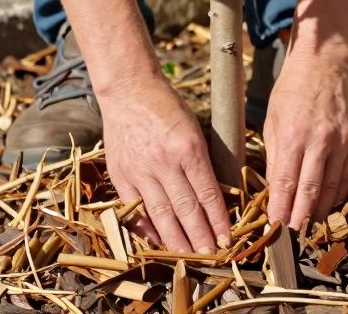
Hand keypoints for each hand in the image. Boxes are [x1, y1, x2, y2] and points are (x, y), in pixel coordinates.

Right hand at [101, 74, 232, 252]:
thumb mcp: (194, 129)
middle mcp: (164, 162)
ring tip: (188, 256)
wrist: (128, 90)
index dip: (219, 221)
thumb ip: (201, 162)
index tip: (227, 238)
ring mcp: (139, 169)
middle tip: (212, 256)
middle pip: (186, 210)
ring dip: (176, 239)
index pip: (208, 194)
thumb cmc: (166, 106)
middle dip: (201, 237)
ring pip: (161, 214)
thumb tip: (212, 197)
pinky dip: (147, 227)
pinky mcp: (120, 173)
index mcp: (188, 148)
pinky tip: (158, 240)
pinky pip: (135, 208)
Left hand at [262, 52, 347, 229]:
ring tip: (309, 228)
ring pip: (332, 188)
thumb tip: (275, 191)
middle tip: (292, 239)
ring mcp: (341, 142)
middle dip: (300, 219)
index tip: (274, 229)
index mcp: (293, 135)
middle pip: (310, 192)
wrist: (324, 64)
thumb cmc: (291, 91)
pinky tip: (328, 206)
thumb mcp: (272, 121)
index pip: (286, 184)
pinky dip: (338, 195)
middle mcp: (319, 141)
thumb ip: (274, 157)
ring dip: (320, 212)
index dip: (280, 211)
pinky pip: (347, 176)